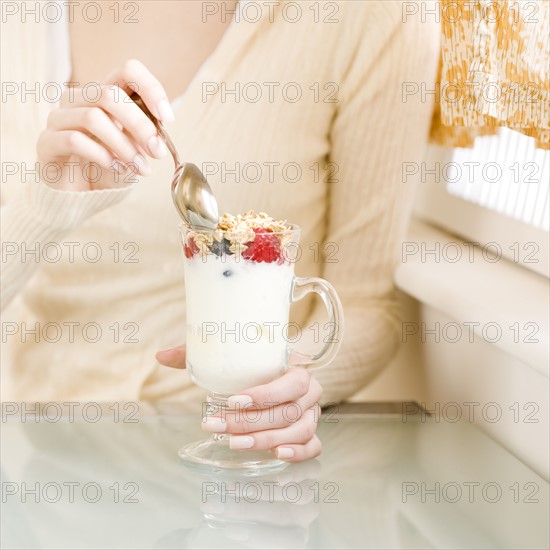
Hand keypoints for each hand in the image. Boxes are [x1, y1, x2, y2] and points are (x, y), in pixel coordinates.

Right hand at [37, 59, 172, 191]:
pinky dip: (101, 155)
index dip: (150, 89)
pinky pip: (74, 140)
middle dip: (140, 125)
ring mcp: (59, 118)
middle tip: (157, 152)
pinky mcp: (46, 142)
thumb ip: (146, 137)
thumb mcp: (135, 151)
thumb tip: (159, 135)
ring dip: (123, 145)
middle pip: (109, 94)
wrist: (80, 195)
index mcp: (105, 95)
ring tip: (140, 168)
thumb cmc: (110, 168)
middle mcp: (79, 99)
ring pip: (93, 117)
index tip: (167, 118)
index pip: (128, 71)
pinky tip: (116, 168)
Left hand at [156, 346, 322, 461]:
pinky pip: (314, 445)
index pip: (291, 382)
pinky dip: (298, 452)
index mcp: (297, 365)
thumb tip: (161, 356)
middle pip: (289, 410)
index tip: (233, 401)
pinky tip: (277, 454)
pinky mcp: (311, 432)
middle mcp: (310, 390)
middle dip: (251, 422)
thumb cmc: (253, 366)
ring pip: (299, 429)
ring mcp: (312, 412)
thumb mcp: (230, 357)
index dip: (265, 394)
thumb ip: (199, 355)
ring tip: (235, 443)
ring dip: (266, 439)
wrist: (277, 373)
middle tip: (219, 425)